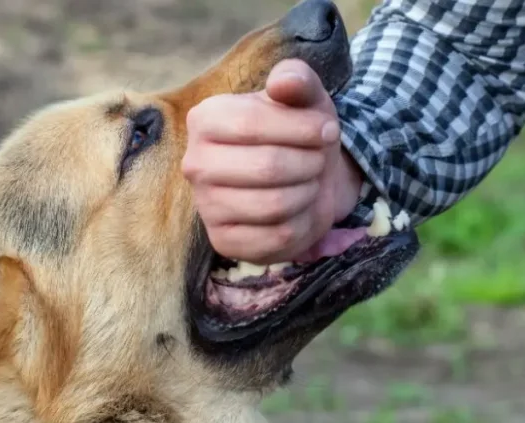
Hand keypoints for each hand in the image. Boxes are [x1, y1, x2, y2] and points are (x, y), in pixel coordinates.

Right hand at [182, 59, 365, 264]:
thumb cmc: (298, 131)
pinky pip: (278, 237)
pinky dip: (303, 223)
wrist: (304, 176)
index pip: (250, 124)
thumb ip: (297, 79)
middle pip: (266, 167)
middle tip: (318, 159)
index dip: (302, 128)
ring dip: (308, 192)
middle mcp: (196, 164)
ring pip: (274, 205)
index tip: (328, 130)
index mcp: (204, 119)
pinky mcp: (224, 242)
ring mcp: (206, 206)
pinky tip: (299, 210)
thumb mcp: (304, 96)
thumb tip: (283, 83)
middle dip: (309, 162)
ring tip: (308, 181)